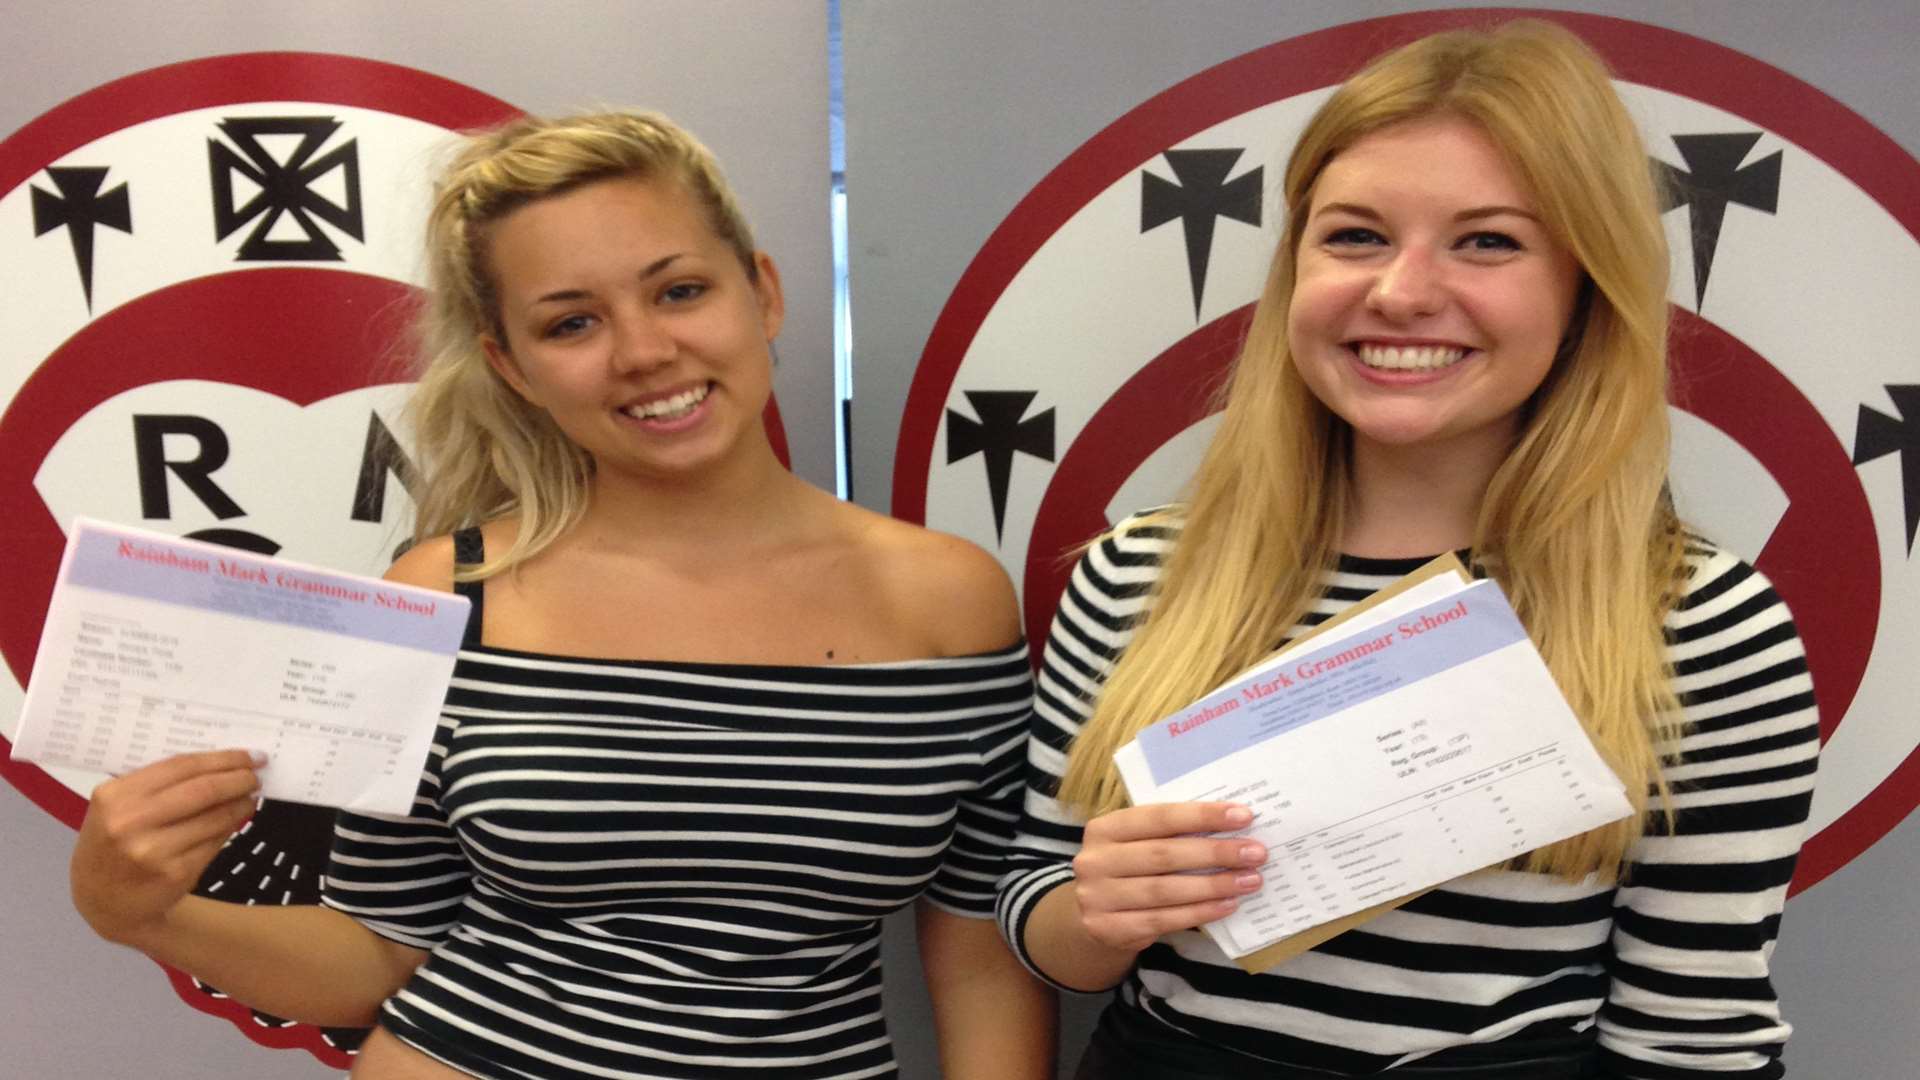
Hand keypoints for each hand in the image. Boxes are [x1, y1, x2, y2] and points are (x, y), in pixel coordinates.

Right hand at [71, 750, 262, 947]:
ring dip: (240, 804)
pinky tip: (236, 820)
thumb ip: (155, 786)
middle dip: (238, 779)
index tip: (249, 755)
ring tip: (250, 796)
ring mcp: (154, 851)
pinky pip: (214, 842)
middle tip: (257, 774)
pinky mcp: (176, 873)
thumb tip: (218, 764)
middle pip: (203, 790)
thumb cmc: (111, 844)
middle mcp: (131, 822)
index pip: (181, 766)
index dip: (222, 759)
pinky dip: (230, 827)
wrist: (103, 902)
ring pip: (215, 817)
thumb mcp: (117, 809)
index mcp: (116, 796)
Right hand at [1071, 801, 1265, 953]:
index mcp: (1104, 828)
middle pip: (1164, 855)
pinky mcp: (1109, 929)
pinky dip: (1200, 912)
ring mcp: (1098, 897)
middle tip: (1255, 853)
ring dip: (1213, 885)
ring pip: (1166, 890)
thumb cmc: (1130, 872)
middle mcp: (1095, 861)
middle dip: (1215, 853)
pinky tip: (1227, 905)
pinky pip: (1163, 920)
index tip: (1243, 816)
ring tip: (1249, 880)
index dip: (1202, 816)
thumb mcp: (1138, 846)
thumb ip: (1170, 836)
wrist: (1094, 919)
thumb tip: (1232, 829)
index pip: (1159, 817)